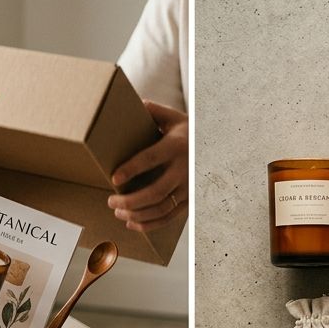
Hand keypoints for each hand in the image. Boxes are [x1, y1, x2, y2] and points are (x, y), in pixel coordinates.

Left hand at [107, 100, 188, 232]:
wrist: (218, 145)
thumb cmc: (189, 131)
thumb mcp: (174, 118)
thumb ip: (152, 111)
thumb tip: (130, 103)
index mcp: (176, 146)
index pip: (151, 159)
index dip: (131, 169)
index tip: (114, 178)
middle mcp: (184, 169)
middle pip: (155, 192)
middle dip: (129, 200)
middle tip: (110, 201)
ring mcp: (188, 188)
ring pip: (161, 208)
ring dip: (136, 214)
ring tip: (118, 211)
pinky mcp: (190, 201)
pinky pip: (169, 217)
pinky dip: (149, 224)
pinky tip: (132, 222)